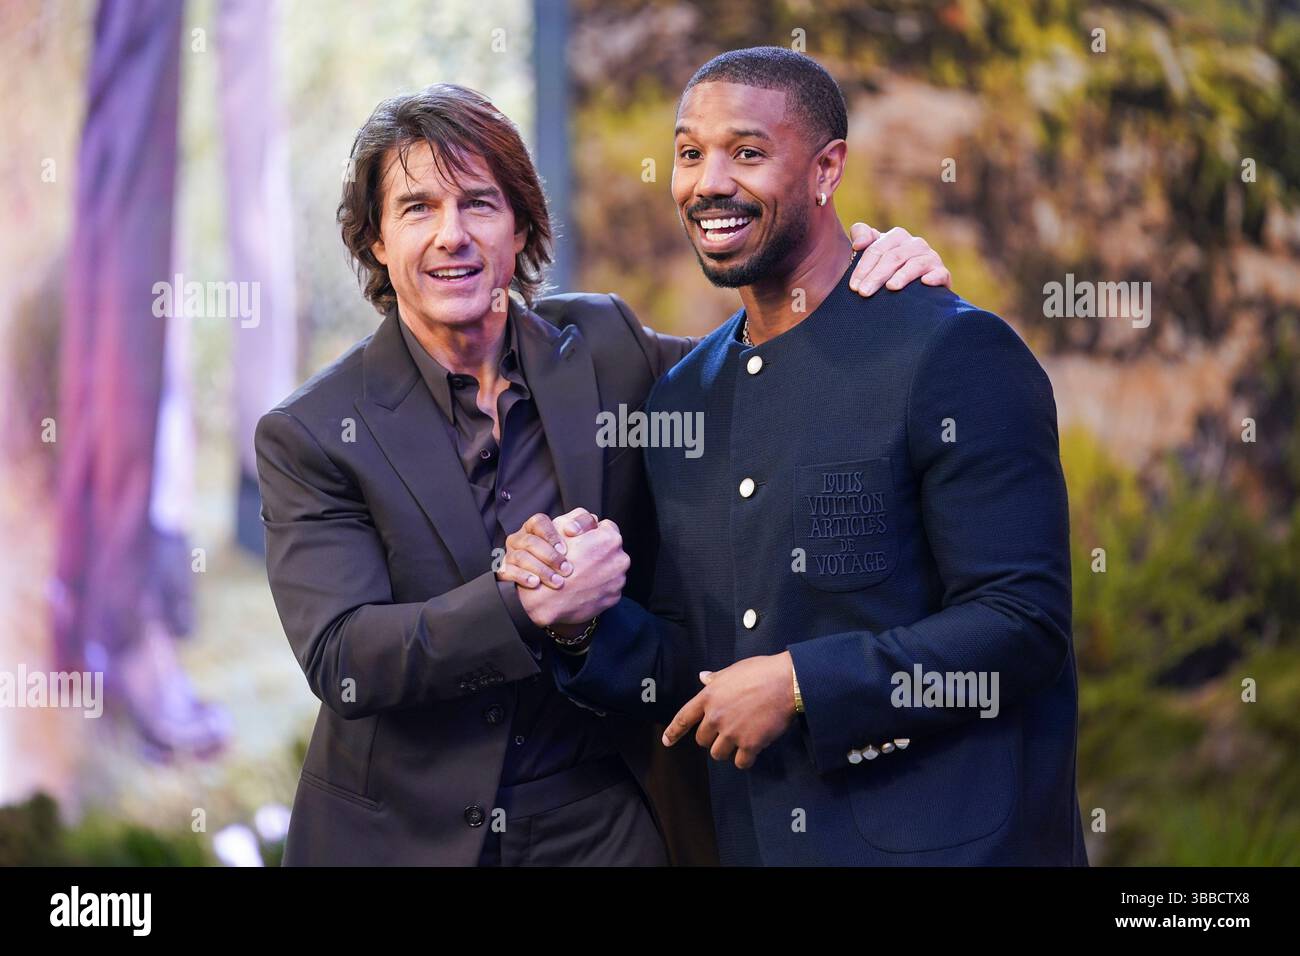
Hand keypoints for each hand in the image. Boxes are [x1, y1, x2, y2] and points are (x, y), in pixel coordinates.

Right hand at [496, 508, 598, 588]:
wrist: (545, 597)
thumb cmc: (561, 564)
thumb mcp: (575, 544)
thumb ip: (584, 528)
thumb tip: (595, 520)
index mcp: (535, 529)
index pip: (539, 522)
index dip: (551, 534)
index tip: (566, 549)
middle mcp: (520, 540)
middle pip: (530, 541)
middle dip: (550, 556)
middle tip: (568, 570)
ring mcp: (510, 555)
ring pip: (520, 556)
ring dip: (541, 570)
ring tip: (558, 582)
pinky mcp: (503, 571)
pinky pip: (507, 571)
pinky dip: (523, 577)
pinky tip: (536, 584)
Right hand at [513, 515, 627, 627]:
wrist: (549, 601)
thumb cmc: (551, 562)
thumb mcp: (561, 529)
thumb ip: (580, 519)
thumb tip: (591, 521)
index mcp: (610, 539)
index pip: (606, 527)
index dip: (591, 532)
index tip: (580, 541)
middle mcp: (620, 559)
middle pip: (611, 549)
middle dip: (597, 551)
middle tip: (578, 558)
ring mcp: (619, 580)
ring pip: (611, 568)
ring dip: (599, 569)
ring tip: (579, 574)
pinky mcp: (614, 597)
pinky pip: (608, 586)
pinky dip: (598, 586)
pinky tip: (583, 587)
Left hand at [661, 652, 797, 769]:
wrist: (787, 682)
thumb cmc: (761, 671)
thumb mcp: (733, 671)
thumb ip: (716, 679)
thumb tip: (703, 677)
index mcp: (708, 697)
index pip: (684, 717)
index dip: (674, 732)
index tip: (667, 742)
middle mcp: (716, 717)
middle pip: (702, 740)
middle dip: (712, 738)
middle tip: (727, 731)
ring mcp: (732, 732)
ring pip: (718, 754)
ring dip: (727, 750)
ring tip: (740, 740)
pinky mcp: (750, 744)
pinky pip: (740, 762)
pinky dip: (745, 760)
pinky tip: (752, 751)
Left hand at [848, 223, 951, 295]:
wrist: (916, 292)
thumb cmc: (887, 271)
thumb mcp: (873, 254)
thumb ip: (862, 236)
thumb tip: (858, 243)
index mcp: (896, 237)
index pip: (876, 248)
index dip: (863, 267)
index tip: (853, 286)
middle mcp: (915, 244)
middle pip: (893, 257)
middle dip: (876, 275)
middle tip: (863, 293)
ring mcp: (930, 257)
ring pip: (914, 264)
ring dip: (902, 276)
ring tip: (890, 288)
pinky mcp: (942, 273)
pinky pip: (940, 273)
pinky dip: (933, 277)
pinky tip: (925, 282)